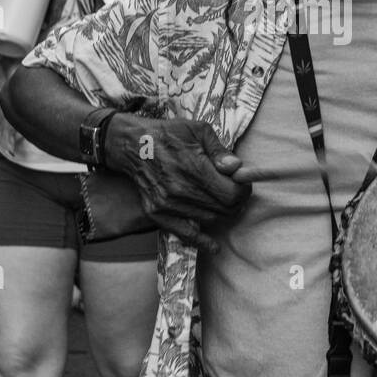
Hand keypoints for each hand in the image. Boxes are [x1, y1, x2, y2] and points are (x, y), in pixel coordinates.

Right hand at [105, 116, 252, 253]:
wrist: (133, 144)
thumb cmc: (169, 133)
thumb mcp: (199, 130)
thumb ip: (220, 151)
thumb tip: (236, 168)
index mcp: (194, 169)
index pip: (232, 194)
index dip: (243, 189)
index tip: (241, 182)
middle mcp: (181, 191)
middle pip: (224, 209)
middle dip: (235, 201)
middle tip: (234, 190)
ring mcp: (168, 205)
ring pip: (209, 219)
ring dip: (220, 212)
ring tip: (219, 199)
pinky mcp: (158, 213)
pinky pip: (185, 234)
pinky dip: (201, 241)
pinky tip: (213, 247)